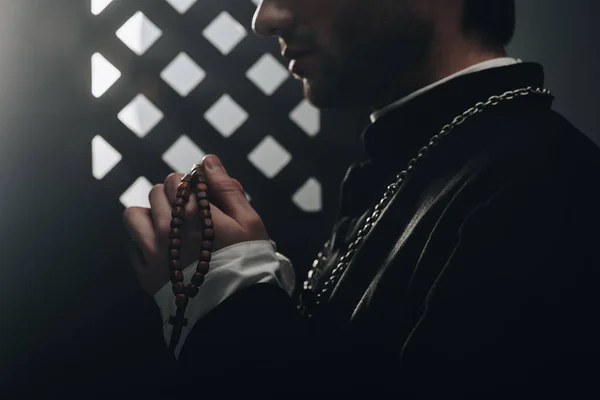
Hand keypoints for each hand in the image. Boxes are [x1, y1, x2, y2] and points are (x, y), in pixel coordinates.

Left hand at [123, 155, 269, 294]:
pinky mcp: (145, 273)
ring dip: (150, 216)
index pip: (177, 179)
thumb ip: (226, 189)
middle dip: (173, 198)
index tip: (201, 196)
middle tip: (191, 214)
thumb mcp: (249, 222)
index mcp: (192, 213)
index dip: (191, 184)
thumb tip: (208, 161)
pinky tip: (164, 249)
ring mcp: (152, 252)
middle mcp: (167, 228)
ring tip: (169, 228)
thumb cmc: (247, 261)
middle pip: (156, 193)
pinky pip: (132, 245)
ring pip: (134, 215)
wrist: (235, 308)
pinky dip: (143, 241)